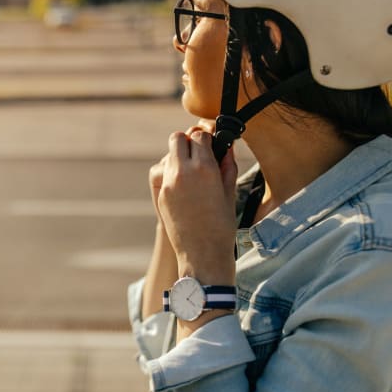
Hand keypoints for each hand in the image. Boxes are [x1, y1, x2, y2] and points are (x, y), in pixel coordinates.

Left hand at [157, 128, 237, 285]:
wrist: (203, 255)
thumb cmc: (222, 226)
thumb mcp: (230, 193)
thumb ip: (228, 166)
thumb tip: (227, 148)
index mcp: (205, 169)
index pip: (200, 136)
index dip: (207, 138)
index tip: (212, 144)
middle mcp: (183, 173)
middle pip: (177, 139)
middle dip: (188, 142)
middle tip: (199, 153)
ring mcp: (168, 184)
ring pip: (168, 155)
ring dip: (179, 157)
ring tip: (193, 171)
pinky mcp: (161, 195)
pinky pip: (164, 173)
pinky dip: (173, 173)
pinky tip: (186, 186)